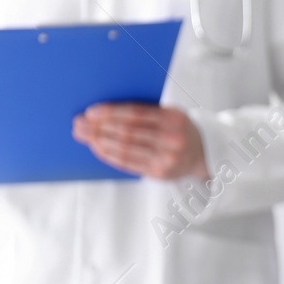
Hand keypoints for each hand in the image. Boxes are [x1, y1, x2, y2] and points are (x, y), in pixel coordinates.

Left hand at [72, 103, 208, 180]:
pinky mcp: (159, 172)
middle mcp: (172, 138)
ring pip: (125, 148)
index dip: (111, 112)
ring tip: (84, 135)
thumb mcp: (171, 113)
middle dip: (99, 127)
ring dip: (100, 141)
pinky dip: (109, 155)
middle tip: (79, 123)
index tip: (91, 112)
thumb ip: (147, 111)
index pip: (136, 114)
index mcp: (174, 118)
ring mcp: (166, 157)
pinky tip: (97, 147)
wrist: (204, 153)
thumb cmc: (179, 129)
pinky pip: (128, 163)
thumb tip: (106, 110)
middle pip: (127, 132)